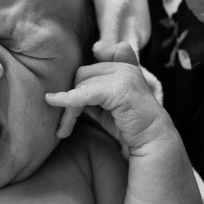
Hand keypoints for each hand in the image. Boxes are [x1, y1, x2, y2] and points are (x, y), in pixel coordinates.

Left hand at [45, 43, 170, 150]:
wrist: (151, 139)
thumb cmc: (128, 123)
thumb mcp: (106, 104)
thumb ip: (90, 92)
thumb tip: (62, 90)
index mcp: (123, 65)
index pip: (91, 66)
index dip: (80, 80)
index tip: (71, 95)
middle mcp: (123, 66)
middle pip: (82, 76)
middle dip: (70, 98)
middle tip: (65, 123)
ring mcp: (123, 75)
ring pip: (80, 86)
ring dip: (69, 109)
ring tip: (64, 128)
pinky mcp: (119, 88)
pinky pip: (84, 94)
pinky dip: (67, 100)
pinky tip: (53, 101)